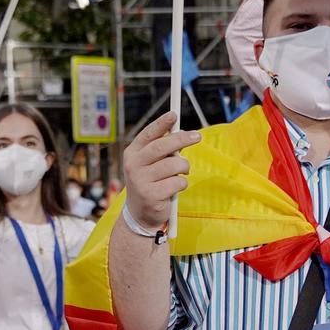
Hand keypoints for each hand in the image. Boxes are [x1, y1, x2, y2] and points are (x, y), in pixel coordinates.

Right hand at [121, 112, 200, 230]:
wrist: (140, 215)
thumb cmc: (150, 183)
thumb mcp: (150, 164)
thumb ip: (162, 150)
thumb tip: (181, 132)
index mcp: (132, 153)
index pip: (148, 134)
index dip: (161, 123)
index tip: (174, 114)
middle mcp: (133, 165)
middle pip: (162, 146)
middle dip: (182, 139)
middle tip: (197, 136)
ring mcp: (141, 181)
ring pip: (174, 165)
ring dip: (184, 168)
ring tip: (182, 172)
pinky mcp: (151, 195)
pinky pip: (177, 183)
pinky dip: (181, 184)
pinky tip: (174, 189)